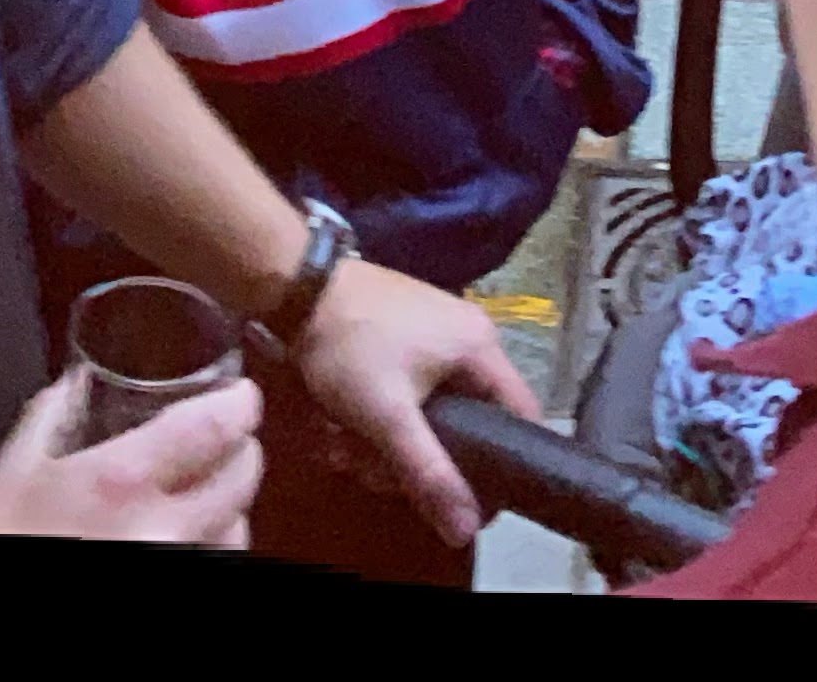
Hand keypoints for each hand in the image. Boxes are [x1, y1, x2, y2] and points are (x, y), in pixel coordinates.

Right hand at [0, 361, 266, 542]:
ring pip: (237, 526)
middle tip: (221, 441)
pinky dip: (211, 543)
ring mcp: (179, 563)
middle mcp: (165, 528)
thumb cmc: (3, 542)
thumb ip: (47, 420)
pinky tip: (182, 535)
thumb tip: (76, 382)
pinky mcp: (184, 583)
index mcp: (122, 482)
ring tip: (198, 495)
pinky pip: (218, 560)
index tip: (240, 395)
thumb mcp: (10, 478)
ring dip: (227, 504)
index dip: (240, 403)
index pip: (215, 425)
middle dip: (238, 450)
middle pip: (242, 475)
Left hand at [274, 256, 517, 545]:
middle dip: (419, 454)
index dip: (503, 462)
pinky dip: (380, 410)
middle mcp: (469, 336)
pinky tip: (344, 421)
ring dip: (389, 437)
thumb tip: (467, 530)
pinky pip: (407, 386)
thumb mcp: (387, 417)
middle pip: (466, 419)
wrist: (295, 285)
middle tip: (375, 470)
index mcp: (483, 349)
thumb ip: (428, 473)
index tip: (472, 497)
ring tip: (344, 444)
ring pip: (429, 407)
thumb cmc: (351, 346)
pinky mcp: (402, 330)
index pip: (521, 417)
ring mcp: (434, 330)